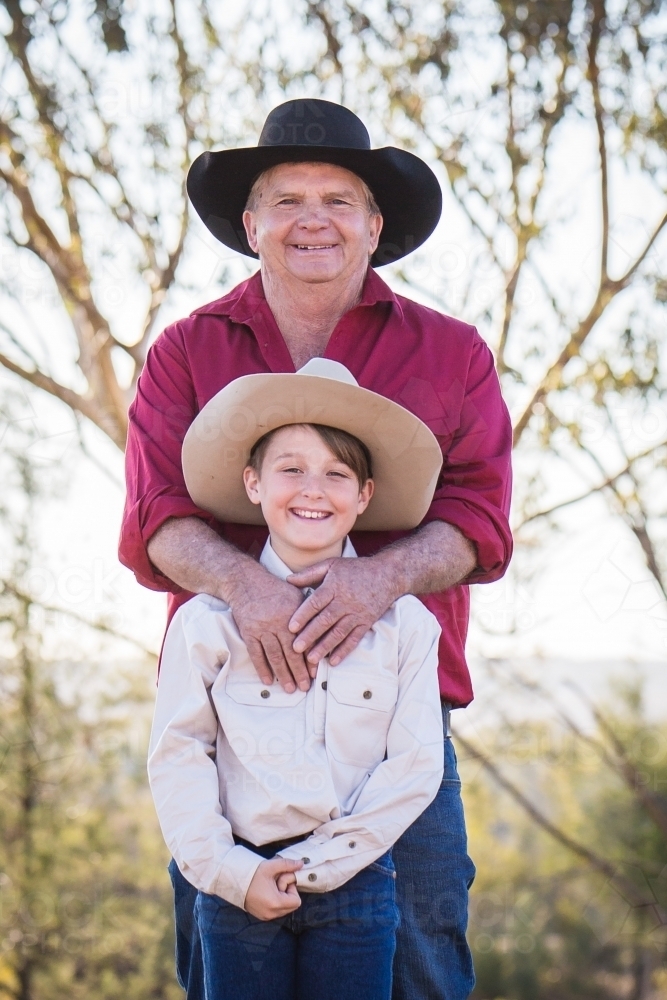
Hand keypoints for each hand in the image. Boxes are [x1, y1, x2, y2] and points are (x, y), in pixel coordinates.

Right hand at [229, 564, 310, 691]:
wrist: (246, 582)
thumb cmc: (274, 589)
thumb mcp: (296, 594)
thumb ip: (308, 613)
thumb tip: (322, 631)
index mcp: (293, 615)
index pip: (304, 641)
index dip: (310, 659)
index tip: (315, 674)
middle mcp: (278, 623)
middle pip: (290, 652)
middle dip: (298, 672)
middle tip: (304, 687)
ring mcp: (262, 628)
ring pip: (274, 656)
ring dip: (282, 674)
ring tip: (289, 689)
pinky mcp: (248, 632)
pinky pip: (256, 654)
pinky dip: (262, 668)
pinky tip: (268, 681)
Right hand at [244, 858, 302, 920]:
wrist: (233, 881)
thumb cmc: (252, 874)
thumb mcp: (271, 867)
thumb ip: (288, 865)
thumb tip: (301, 863)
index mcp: (275, 903)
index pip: (297, 901)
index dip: (292, 889)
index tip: (282, 881)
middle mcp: (271, 913)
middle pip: (291, 906)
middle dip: (287, 893)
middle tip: (277, 882)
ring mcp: (265, 916)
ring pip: (283, 909)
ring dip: (281, 898)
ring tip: (270, 887)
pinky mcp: (261, 916)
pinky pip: (275, 911)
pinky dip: (275, 902)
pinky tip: (266, 892)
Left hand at [287, 556, 400, 666]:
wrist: (387, 575)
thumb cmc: (355, 569)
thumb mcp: (331, 565)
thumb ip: (309, 573)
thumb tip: (287, 580)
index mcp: (334, 587)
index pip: (316, 602)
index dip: (303, 615)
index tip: (290, 627)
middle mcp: (345, 601)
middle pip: (325, 620)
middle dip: (310, 635)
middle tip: (296, 648)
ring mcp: (357, 614)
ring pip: (339, 632)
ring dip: (325, 647)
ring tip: (312, 659)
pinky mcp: (366, 623)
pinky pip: (354, 639)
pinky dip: (344, 650)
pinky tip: (334, 661)